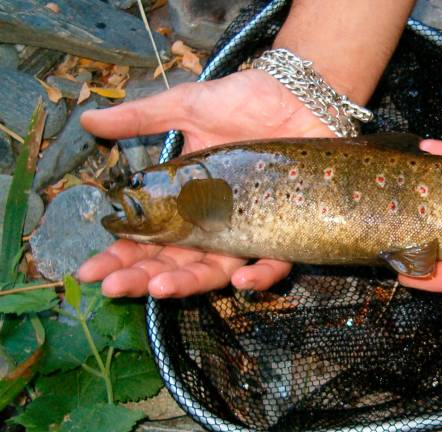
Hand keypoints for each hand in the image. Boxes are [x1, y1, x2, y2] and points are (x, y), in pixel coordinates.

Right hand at [77, 69, 334, 297]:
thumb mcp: (187, 107)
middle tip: (112, 286)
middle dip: (141, 276)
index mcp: (187, 200)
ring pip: (218, 269)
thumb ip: (140, 119)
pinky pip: (276, 261)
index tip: (90, 270)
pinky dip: (261, 274)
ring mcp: (250, 228)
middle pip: (176, 261)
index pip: (148, 237)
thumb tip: (87, 121)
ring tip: (159, 287)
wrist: (298, 93)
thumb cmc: (244, 101)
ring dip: (188, 283)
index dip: (119, 256)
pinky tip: (241, 281)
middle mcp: (216, 222)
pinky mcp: (289, 229)